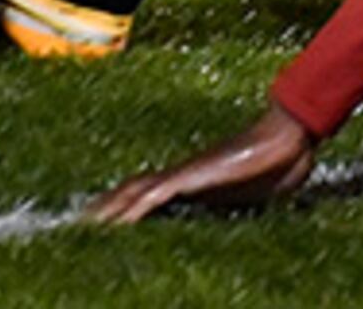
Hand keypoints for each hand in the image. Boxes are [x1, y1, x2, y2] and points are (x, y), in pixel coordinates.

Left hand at [88, 105, 320, 223]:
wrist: (287, 134)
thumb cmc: (274, 165)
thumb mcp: (251, 198)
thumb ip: (237, 207)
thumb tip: (241, 215)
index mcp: (190, 182)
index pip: (144, 194)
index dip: (120, 207)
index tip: (98, 224)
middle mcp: (180, 176)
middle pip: (128, 191)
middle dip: (102, 210)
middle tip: (75, 228)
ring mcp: (184, 175)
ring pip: (132, 194)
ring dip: (108, 211)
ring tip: (83, 228)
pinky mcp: (192, 178)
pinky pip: (154, 196)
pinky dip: (133, 210)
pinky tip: (118, 223)